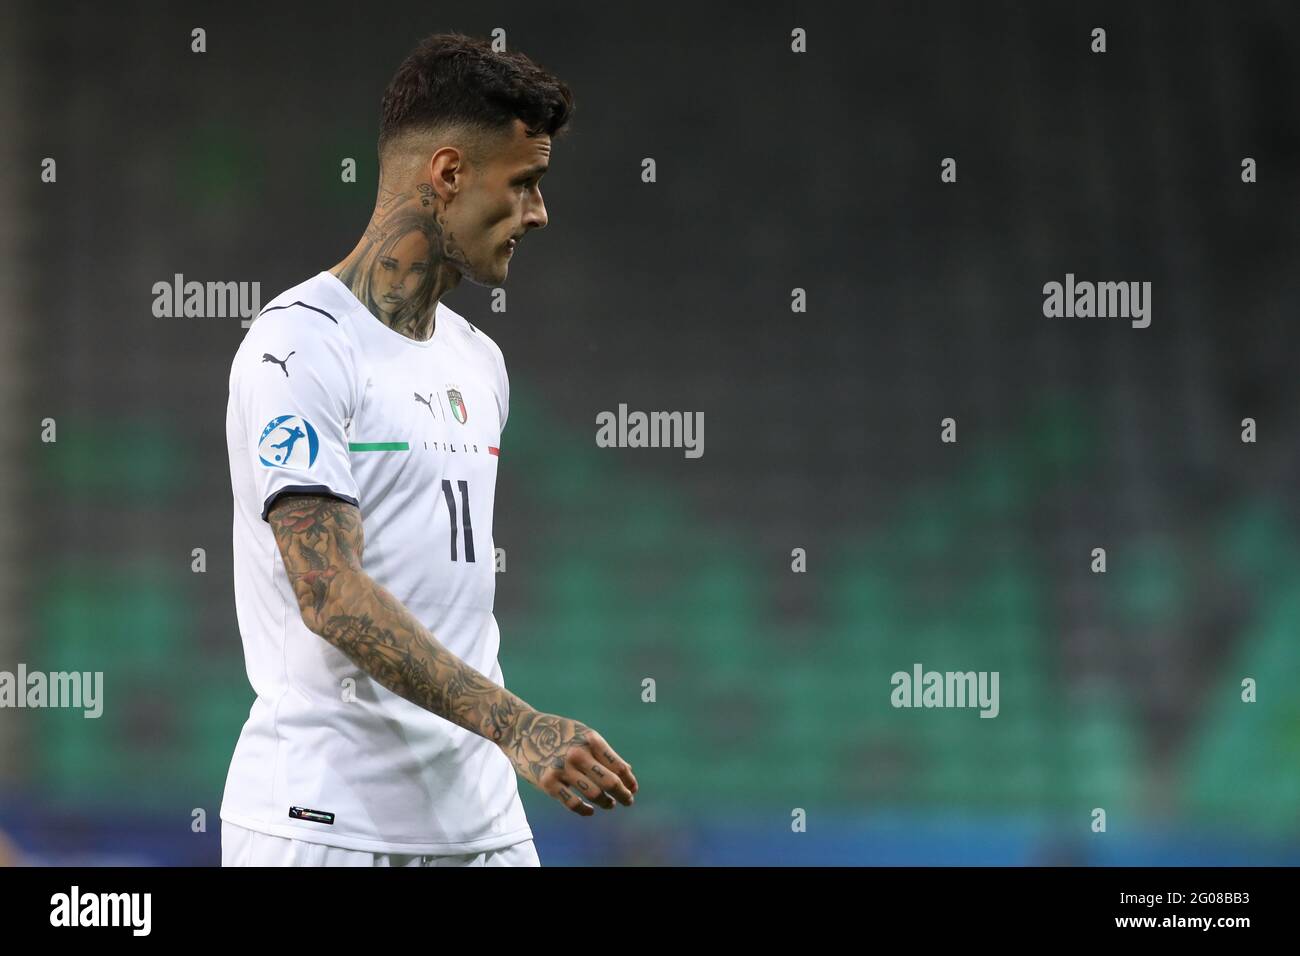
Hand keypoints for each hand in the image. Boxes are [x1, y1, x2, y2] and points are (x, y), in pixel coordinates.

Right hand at [499, 710, 637, 815]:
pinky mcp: (547, 782)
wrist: (521, 729)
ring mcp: (562, 769)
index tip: (633, 788)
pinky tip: (590, 810)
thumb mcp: (582, 733)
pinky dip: (585, 810)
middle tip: (628, 801)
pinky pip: (572, 803)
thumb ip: (602, 752)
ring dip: (606, 803)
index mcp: (590, 740)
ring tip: (609, 804)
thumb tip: (627, 771)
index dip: (629, 780)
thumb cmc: (556, 731)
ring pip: (594, 795)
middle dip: (623, 795)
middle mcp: (578, 754)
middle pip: (610, 782)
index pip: (618, 766)